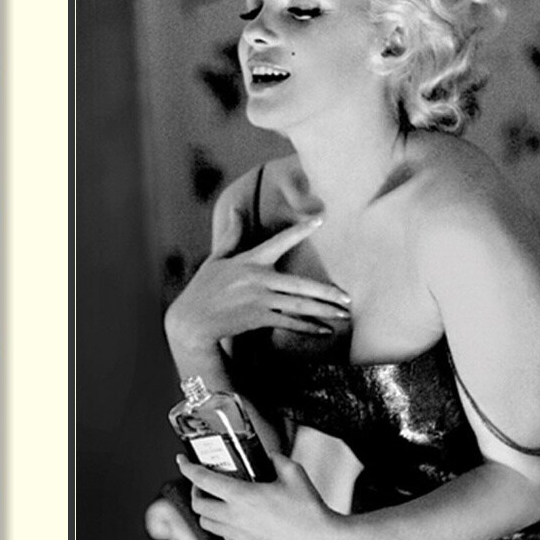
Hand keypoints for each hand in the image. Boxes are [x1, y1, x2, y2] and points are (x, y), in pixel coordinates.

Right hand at [164, 210, 351, 353]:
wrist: (191, 321)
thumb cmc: (204, 288)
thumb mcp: (216, 259)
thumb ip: (232, 235)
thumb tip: (235, 208)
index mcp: (250, 260)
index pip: (280, 241)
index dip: (301, 230)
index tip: (321, 219)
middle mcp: (258, 279)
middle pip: (300, 284)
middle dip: (327, 292)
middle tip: (348, 297)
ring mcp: (260, 300)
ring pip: (299, 306)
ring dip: (323, 311)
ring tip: (344, 314)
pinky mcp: (258, 318)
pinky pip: (288, 323)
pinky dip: (308, 328)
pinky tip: (325, 331)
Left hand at [177, 453, 348, 539]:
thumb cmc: (308, 509)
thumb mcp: (293, 472)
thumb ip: (275, 459)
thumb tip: (268, 455)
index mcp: (243, 497)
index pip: (203, 480)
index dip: (188, 468)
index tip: (182, 460)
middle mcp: (235, 519)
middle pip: (198, 506)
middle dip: (195, 491)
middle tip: (203, 482)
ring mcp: (238, 538)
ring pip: (208, 524)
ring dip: (207, 510)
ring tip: (218, 500)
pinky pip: (225, 537)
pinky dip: (224, 525)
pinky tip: (238, 518)